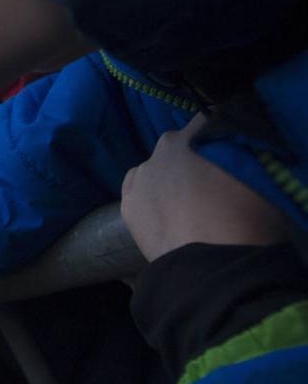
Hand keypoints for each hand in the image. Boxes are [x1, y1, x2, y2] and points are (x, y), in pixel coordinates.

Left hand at [121, 113, 288, 261]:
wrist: (208, 262)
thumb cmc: (244, 217)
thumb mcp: (258, 180)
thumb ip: (241, 158)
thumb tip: (235, 159)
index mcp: (197, 135)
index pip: (209, 121)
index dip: (220, 133)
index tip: (230, 148)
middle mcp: (163, 149)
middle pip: (178, 146)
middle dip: (192, 158)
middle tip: (210, 182)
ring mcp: (140, 177)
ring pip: (153, 170)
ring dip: (166, 178)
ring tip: (184, 203)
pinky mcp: (126, 205)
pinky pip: (137, 193)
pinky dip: (149, 198)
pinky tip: (163, 214)